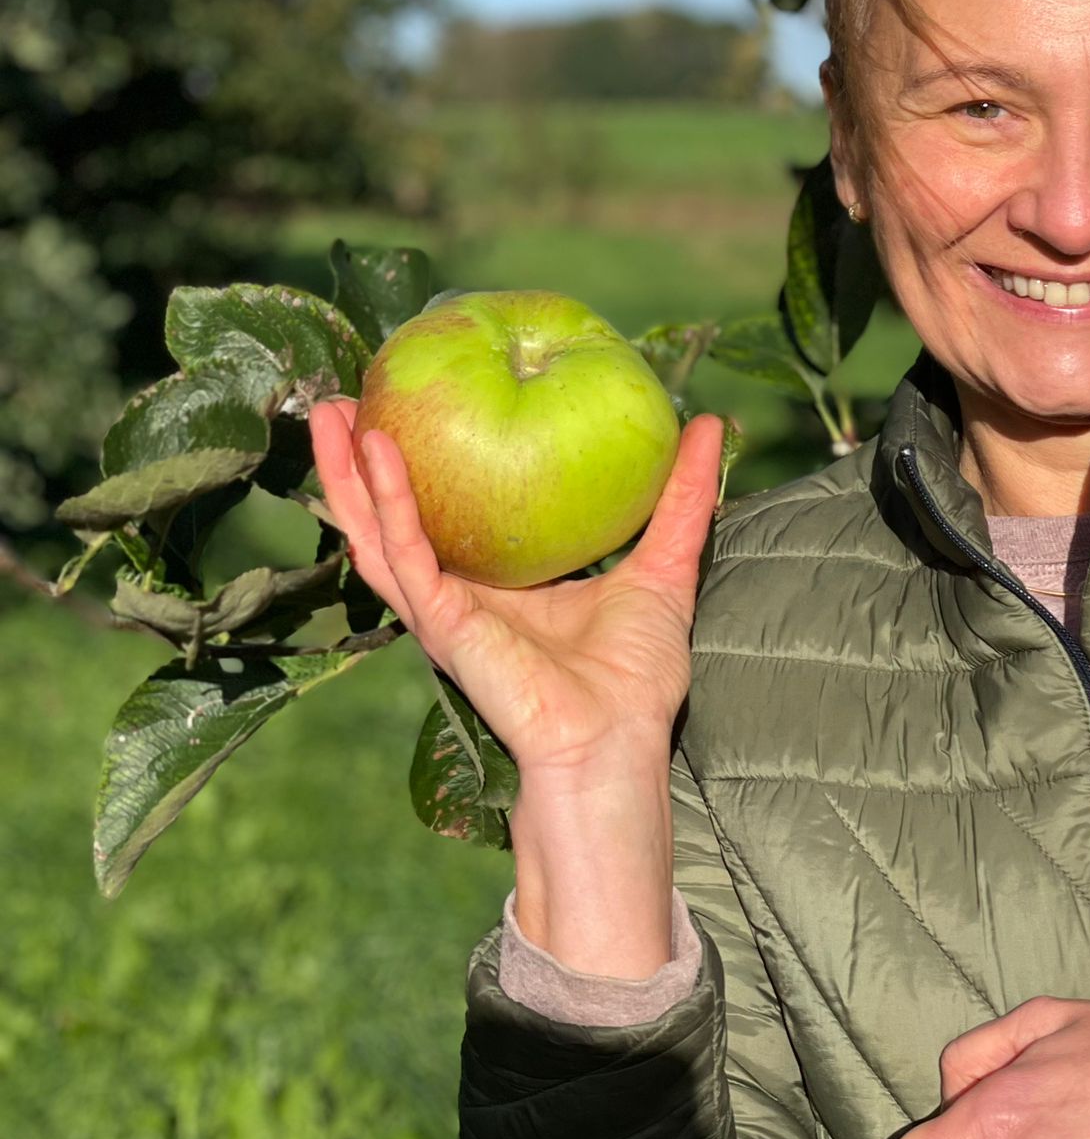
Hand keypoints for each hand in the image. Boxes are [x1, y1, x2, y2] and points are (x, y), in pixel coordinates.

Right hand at [310, 398, 723, 776]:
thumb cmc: (635, 677)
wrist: (616, 745)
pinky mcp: (442, 624)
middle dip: (358, 457)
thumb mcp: (664, 565)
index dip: (420, 460)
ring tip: (326, 410)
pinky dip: (387, 503)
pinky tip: (376, 453)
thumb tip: (713, 424)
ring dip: (346, 471)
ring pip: (375, 532)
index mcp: (496, 583)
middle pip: (390, 515)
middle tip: (341, 392)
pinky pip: (404, 555)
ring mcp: (442, 609)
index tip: (409, 397)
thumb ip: (681, 497)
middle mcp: (457, 593)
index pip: (443, 511)